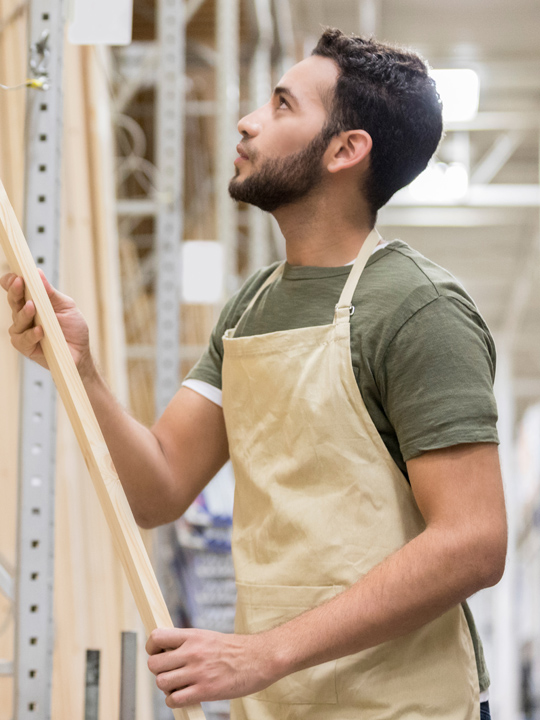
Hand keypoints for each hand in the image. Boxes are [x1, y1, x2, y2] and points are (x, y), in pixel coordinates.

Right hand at [0, 270, 92, 376]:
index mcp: (32, 302)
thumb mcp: (66, 306)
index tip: (16, 275)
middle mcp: (24, 316)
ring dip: (24, 313)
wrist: (81, 351)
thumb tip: (38, 273)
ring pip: (17, 320)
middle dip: (15, 291)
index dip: (11, 281)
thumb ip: (51, 292)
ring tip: (32, 307)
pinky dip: (31, 334)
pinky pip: (23, 340)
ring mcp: (23, 331)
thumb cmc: (73, 328)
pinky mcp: (26, 347)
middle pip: (13, 301)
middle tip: (19, 282)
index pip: (16, 290)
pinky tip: (40, 330)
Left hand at [146, 627, 280, 707]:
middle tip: (171, 672)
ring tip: (179, 685)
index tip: (159, 653)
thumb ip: (187, 643)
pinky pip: (174, 700)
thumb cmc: (235, 650)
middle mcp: (192, 652)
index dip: (152, 647)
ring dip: (167, 687)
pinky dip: (174, 701)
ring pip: (161, 682)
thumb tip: (166, 652)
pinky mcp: (205, 691)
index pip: (157, 637)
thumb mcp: (209, 637)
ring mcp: (198, 672)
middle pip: (154, 664)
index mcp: (193, 635)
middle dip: (159, 670)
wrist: (260, 658)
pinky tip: (185, 696)